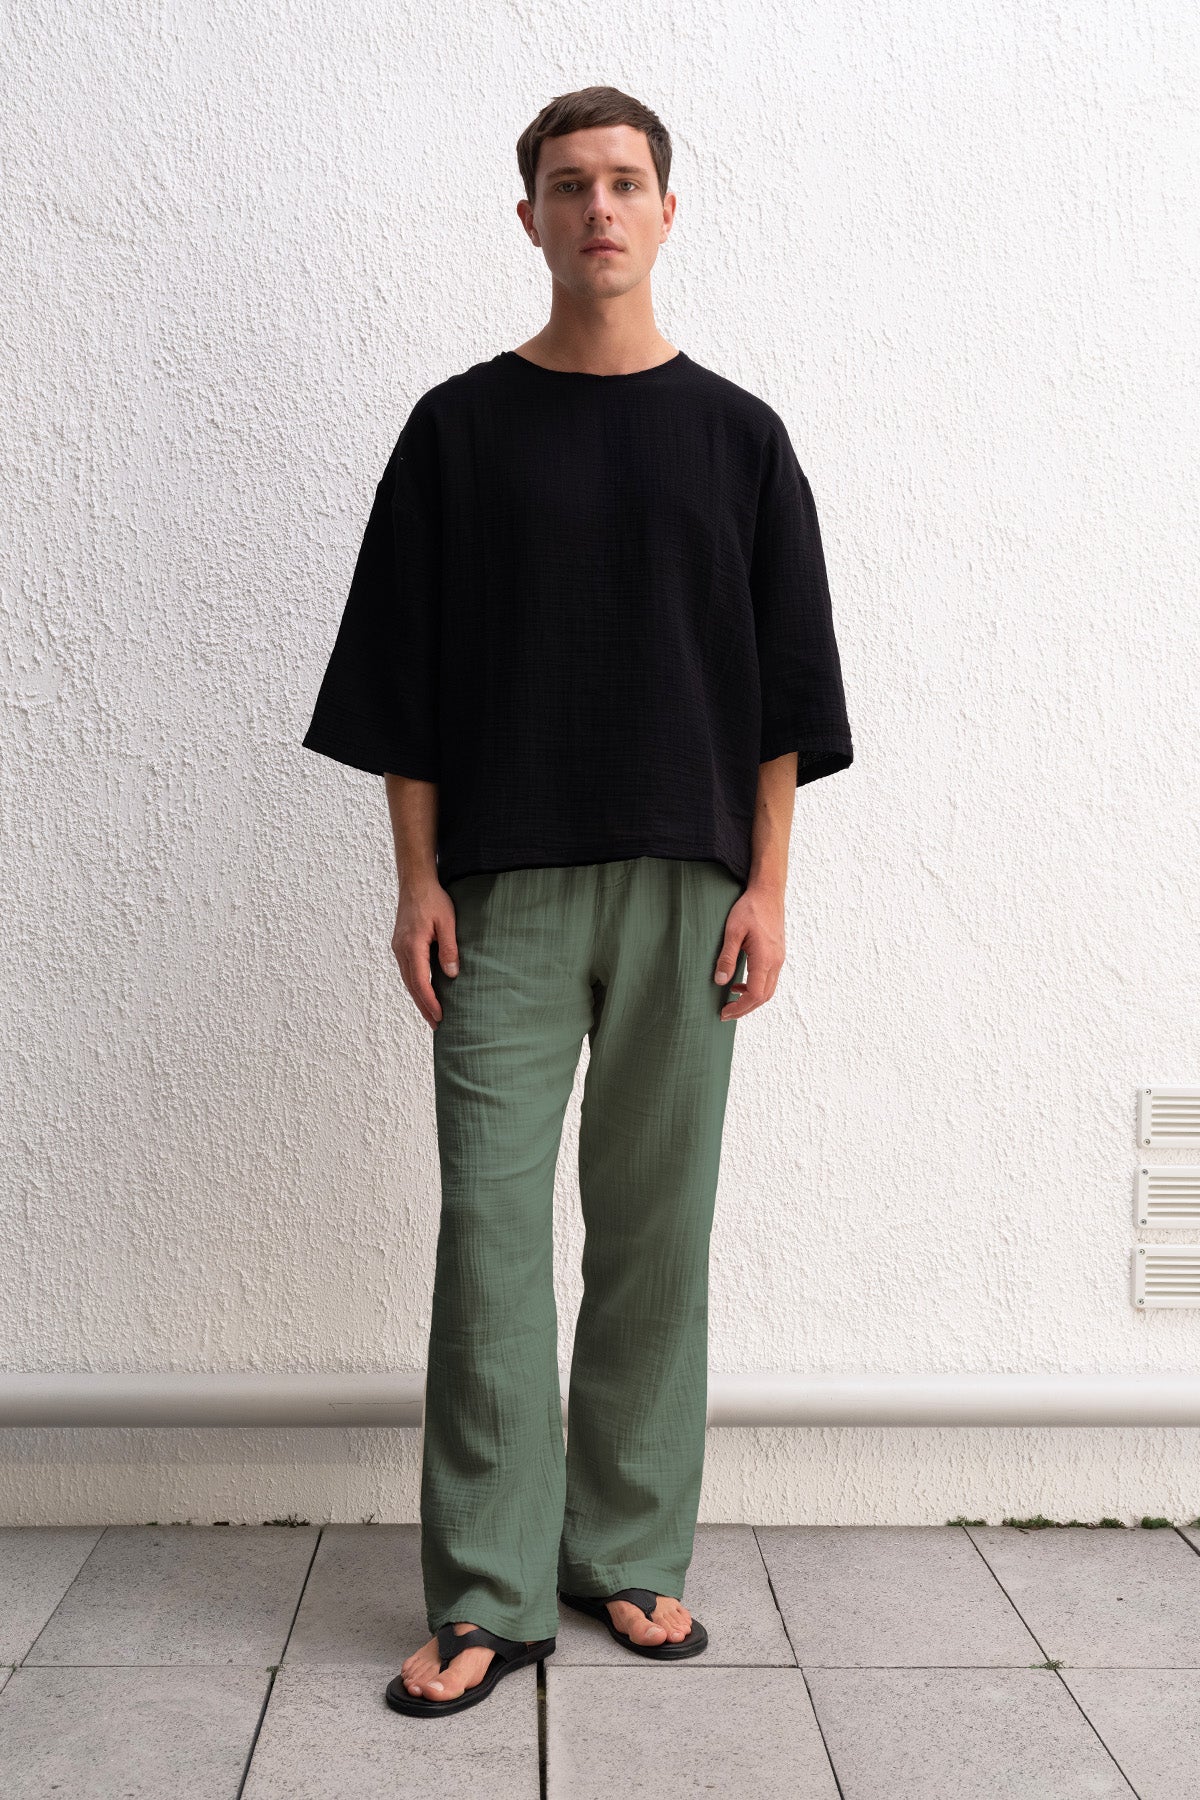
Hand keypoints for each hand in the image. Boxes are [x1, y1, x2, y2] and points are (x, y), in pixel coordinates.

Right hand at [392, 879, 458, 1028]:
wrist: (415, 882)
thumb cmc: (433, 899)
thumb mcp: (447, 922)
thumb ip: (449, 948)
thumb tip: (451, 974)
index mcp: (412, 946)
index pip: (420, 982)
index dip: (430, 1002)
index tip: (440, 1017)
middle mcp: (401, 950)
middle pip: (411, 986)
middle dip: (424, 1007)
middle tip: (436, 1025)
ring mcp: (398, 948)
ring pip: (407, 980)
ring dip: (419, 998)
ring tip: (431, 1014)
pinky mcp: (400, 945)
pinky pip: (407, 971)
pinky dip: (415, 985)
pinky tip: (424, 992)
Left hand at [713, 882, 784, 1019]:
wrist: (768, 893)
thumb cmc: (750, 908)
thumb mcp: (733, 931)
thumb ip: (727, 957)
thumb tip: (720, 981)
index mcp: (765, 959)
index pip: (755, 994)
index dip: (739, 1008)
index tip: (724, 1012)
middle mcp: (776, 962)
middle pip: (763, 997)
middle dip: (745, 1009)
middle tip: (725, 1013)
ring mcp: (779, 959)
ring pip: (768, 990)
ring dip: (751, 1000)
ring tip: (731, 1002)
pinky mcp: (777, 955)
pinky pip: (769, 979)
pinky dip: (756, 988)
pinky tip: (740, 984)